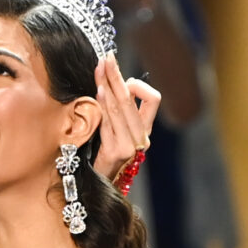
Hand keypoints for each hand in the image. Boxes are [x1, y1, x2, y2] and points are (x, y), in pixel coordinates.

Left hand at [92, 53, 159, 188]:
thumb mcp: (113, 132)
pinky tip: (97, 92)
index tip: (122, 78)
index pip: (153, 99)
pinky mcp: (116, 152)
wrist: (95, 189)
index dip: (138, 85)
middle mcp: (141, 138)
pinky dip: (103, 105)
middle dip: (117, 76)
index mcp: (144, 130)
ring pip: (120, 108)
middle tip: (106, 58)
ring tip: (99, 70)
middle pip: (132, 98)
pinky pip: (109, 123)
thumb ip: (116, 111)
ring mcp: (130, 146)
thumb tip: (113, 82)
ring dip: (108, 85)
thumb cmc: (100, 157)